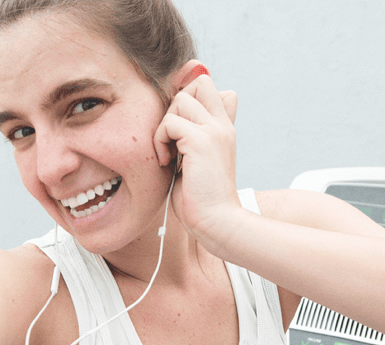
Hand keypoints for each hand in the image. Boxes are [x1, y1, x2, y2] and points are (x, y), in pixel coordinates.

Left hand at [153, 74, 240, 246]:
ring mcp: (214, 131)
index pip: (211, 88)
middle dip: (175, 105)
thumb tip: (175, 128)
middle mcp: (222, 125)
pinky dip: (160, 141)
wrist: (216, 221)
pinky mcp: (200, 141)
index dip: (189, 99)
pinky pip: (169, 123)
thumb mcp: (196, 162)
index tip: (177, 131)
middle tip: (171, 137)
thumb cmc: (201, 199)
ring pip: (181, 99)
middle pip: (199, 82)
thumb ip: (191, 141)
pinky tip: (165, 162)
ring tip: (167, 152)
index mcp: (223, 128)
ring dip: (164, 125)